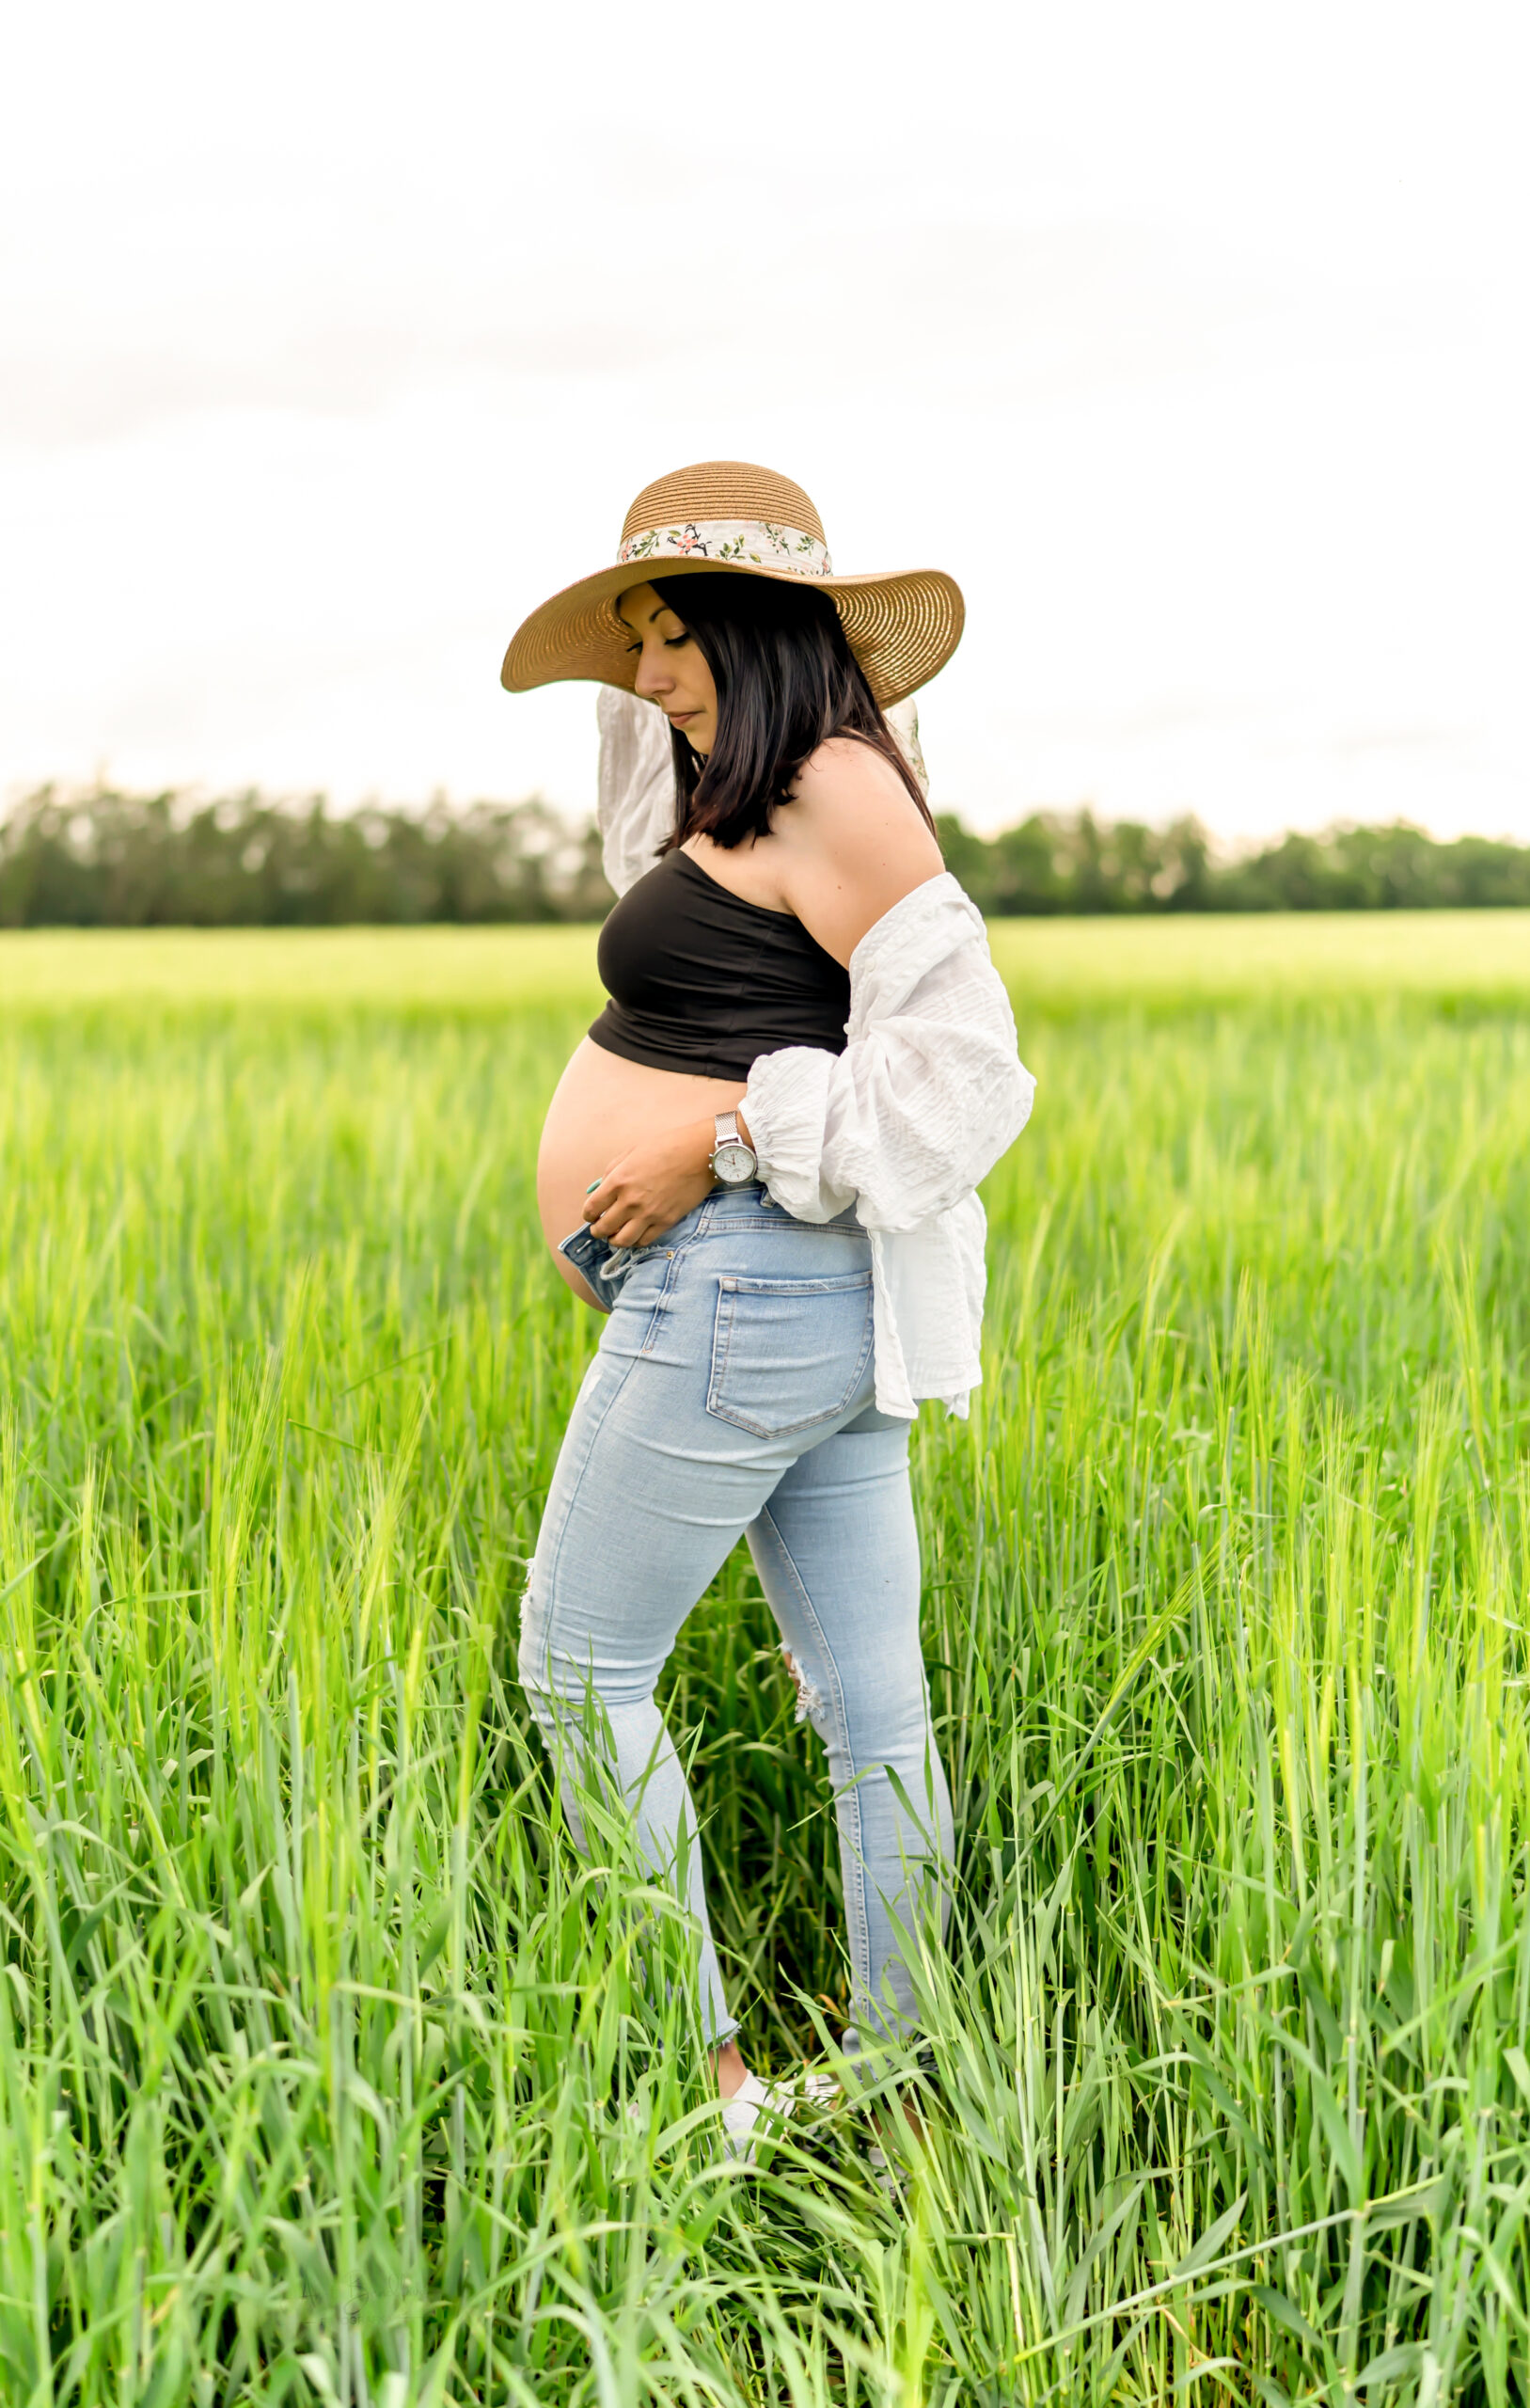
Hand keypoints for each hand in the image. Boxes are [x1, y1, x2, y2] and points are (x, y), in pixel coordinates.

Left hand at [583, 1115, 723, 1248]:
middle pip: (604, 1228)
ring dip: (615, 1241)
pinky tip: (635, 1234)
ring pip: (622, 1241)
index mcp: (618, 1181)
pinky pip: (645, 1241)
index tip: (591, 1216)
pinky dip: (636, 1241)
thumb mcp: (631, 1152)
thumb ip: (612, 1172)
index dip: (588, 1215)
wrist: (699, 1153)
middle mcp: (631, 1201)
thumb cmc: (665, 1147)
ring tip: (615, 1236)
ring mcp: (649, 1214)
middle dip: (598, 1231)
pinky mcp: (666, 1222)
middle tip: (599, 1229)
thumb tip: (601, 1189)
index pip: (592, 1208)